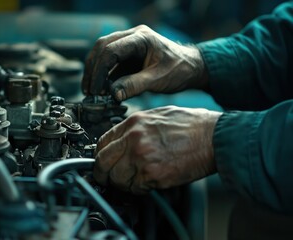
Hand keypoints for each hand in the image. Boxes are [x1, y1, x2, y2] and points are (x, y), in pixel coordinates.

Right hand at [82, 25, 207, 100]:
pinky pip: (111, 64)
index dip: (99, 71)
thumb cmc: (180, 70)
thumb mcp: (158, 79)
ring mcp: (129, 45)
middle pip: (102, 48)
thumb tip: (113, 94)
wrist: (191, 68)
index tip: (96, 89)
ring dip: (95, 72)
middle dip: (92, 70)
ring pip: (103, 54)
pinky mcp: (129, 56)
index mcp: (141, 38)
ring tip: (92, 92)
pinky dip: (104, 76)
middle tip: (89, 90)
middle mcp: (132, 37)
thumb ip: (135, 86)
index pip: (110, 50)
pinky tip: (102, 90)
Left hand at [93, 106, 221, 193]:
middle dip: (102, 173)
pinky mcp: (153, 174)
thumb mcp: (157, 115)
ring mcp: (142, 157)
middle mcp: (134, 139)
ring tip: (133, 180)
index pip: (102, 142)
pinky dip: (138, 189)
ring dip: (121, 183)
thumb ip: (136, 128)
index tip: (103, 162)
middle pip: (102, 162)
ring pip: (116, 178)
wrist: (213, 137)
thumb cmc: (191, 125)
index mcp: (133, 123)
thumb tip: (121, 141)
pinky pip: (135, 188)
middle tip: (107, 178)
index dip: (101, 155)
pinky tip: (148, 183)